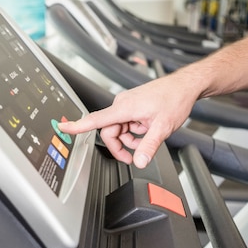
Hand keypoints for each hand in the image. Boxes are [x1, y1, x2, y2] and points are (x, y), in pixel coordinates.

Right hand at [59, 76, 196, 167]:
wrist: (185, 86)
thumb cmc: (174, 98)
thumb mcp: (163, 127)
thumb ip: (148, 146)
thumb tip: (139, 161)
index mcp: (124, 107)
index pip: (95, 119)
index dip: (77, 125)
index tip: (63, 127)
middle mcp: (122, 104)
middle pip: (109, 131)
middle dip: (120, 145)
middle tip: (134, 156)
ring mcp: (127, 104)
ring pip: (118, 129)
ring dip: (130, 138)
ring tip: (147, 137)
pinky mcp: (132, 105)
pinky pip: (125, 123)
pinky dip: (134, 131)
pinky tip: (147, 130)